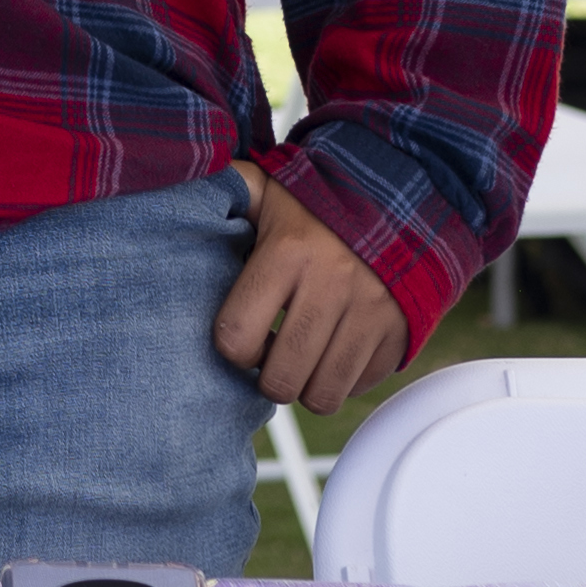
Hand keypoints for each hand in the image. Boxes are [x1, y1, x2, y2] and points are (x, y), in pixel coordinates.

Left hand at [214, 169, 414, 418]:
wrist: (401, 197)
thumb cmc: (319, 205)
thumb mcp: (271, 191)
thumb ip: (230, 192)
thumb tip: (184, 190)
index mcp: (288, 252)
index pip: (237, 336)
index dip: (234, 349)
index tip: (242, 337)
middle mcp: (332, 285)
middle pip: (282, 380)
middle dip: (270, 379)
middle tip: (273, 357)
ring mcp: (371, 311)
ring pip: (323, 395)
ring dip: (308, 386)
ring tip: (304, 359)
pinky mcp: (398, 332)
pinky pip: (361, 387)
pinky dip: (345, 380)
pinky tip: (335, 350)